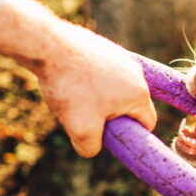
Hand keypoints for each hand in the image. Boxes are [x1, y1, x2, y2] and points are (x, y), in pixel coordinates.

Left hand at [0, 0, 155, 156]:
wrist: (49, 47)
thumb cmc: (70, 88)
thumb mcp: (80, 130)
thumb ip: (91, 147)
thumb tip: (92, 147)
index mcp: (139, 94)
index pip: (147, 123)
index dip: (129, 135)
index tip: (107, 135)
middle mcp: (136, 73)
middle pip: (130, 105)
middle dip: (110, 116)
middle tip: (85, 117)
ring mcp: (121, 57)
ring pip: (115, 89)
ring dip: (99, 98)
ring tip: (74, 97)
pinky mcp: (105, 47)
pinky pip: (103, 73)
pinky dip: (90, 81)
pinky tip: (70, 80)